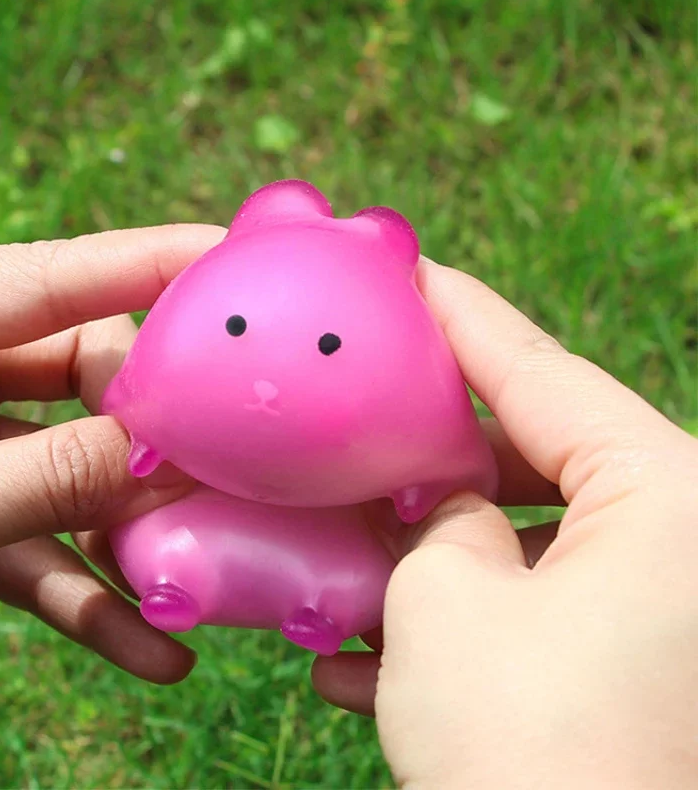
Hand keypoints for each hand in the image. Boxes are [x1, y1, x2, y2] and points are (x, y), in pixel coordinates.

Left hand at [0, 223, 224, 680]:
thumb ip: (60, 476)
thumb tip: (182, 458)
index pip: (45, 279)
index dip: (143, 264)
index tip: (227, 257)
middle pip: (78, 376)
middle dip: (141, 431)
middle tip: (202, 467)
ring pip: (70, 472)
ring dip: (126, 532)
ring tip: (193, 571)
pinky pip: (41, 550)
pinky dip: (90, 599)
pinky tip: (152, 648)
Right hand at [313, 262, 697, 787]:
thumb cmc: (530, 754)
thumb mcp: (446, 601)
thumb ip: (438, 521)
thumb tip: (439, 502)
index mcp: (666, 495)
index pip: (540, 372)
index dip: (460, 318)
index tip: (410, 273)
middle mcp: (682, 539)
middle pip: (537, 456)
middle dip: (437, 449)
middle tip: (363, 415)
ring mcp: (664, 609)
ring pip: (529, 540)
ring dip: (436, 552)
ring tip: (350, 547)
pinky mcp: (637, 667)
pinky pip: (540, 609)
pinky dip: (464, 619)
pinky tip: (369, 654)